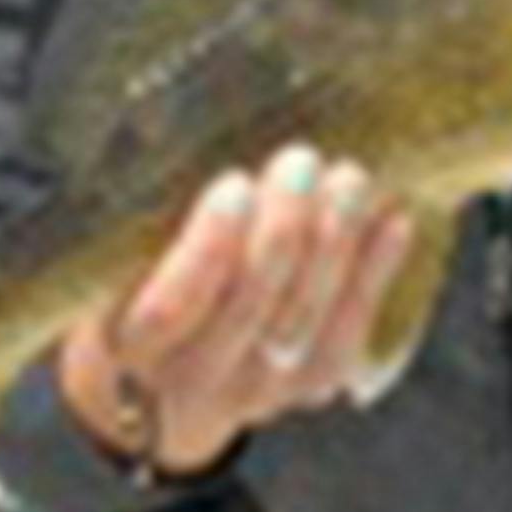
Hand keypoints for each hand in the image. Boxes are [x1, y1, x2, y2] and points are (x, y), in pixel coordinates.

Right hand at [60, 144, 412, 477]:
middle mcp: (189, 382)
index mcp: (128, 346)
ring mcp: (253, 393)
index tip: (235, 186)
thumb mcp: (117, 256)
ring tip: (349, 179)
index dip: (207, 251)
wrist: (157, 381)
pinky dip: (373, 278)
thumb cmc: (134, 283)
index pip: (169, 311)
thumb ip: (145, 213)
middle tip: (301, 163)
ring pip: (301, 326)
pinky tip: (394, 221)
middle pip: (246, 313)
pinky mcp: (303, 389)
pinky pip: (345, 340)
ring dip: (333, 246)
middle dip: (283, 233)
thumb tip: (162, 118)